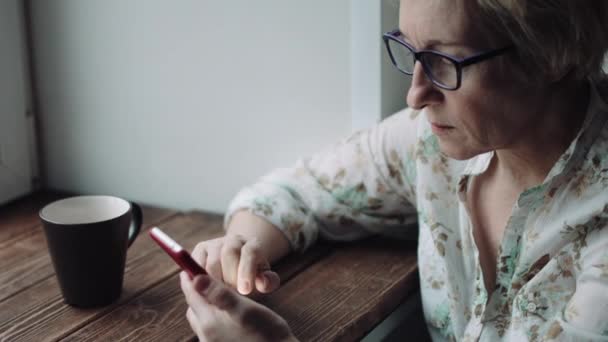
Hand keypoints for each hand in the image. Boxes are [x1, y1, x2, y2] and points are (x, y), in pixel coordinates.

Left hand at [180, 272, 296, 341]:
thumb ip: (219, 294)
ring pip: (201, 318)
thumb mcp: (244, 309)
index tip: (188, 264)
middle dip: (195, 291)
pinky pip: (210, 328)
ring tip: (214, 293)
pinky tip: (226, 313)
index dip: (189, 277)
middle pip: (193, 307)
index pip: (191, 294)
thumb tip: (196, 278)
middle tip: (200, 277)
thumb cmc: (266, 332)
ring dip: (203, 304)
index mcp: (209, 322)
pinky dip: (212, 316)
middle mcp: (207, 334)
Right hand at [192, 234, 280, 294]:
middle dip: (230, 278)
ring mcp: (215, 243)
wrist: (236, 267)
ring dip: (216, 283)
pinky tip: (207, 293)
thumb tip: (265, 284)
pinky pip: (197, 265)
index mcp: (253, 244)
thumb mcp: (263, 279)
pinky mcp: (200, 250)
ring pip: (212, 262)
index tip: (245, 291)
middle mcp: (233, 240)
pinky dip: (201, 281)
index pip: (250, 252)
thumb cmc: (252, 277)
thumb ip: (268, 282)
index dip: (247, 271)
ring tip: (221, 298)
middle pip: (229, 254)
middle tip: (232, 296)